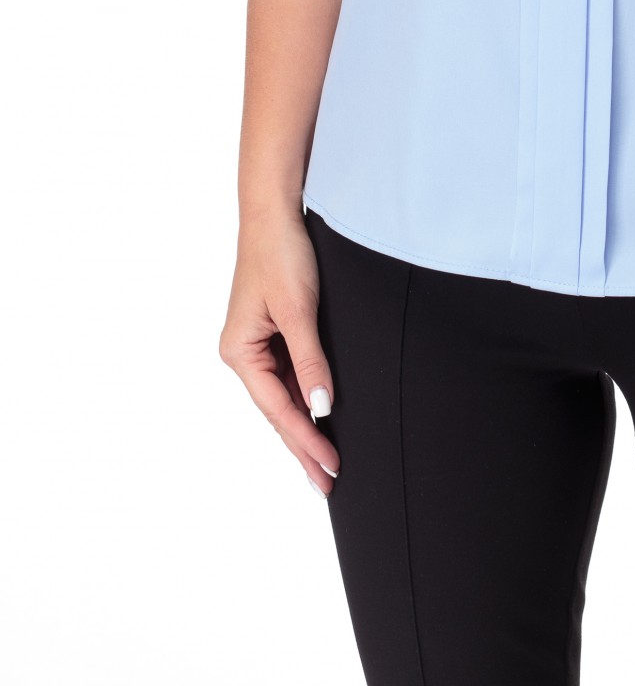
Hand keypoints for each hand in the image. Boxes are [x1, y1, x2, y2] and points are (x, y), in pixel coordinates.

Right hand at [218, 206, 340, 495]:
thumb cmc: (282, 254)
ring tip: (327, 463)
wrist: (275, 212)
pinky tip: (322, 418)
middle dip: (304, 447)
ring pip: (285, 397)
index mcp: (240, 352)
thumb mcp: (299, 309)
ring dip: (306, 427)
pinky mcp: (273, 332)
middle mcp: (244, 353)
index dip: (306, 441)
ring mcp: (258, 344)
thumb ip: (311, 360)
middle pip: (278, 411)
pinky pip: (290, 376)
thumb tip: (321, 408)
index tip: (331, 468)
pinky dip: (306, 399)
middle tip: (329, 484)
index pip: (279, 409)